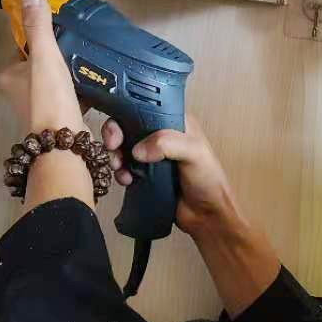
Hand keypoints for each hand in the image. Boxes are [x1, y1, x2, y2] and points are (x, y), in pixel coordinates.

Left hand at [0, 0, 90, 208]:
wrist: (65, 141)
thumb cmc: (48, 98)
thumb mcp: (43, 55)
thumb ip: (38, 26)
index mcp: (8, 75)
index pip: (22, 46)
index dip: (40, 36)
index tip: (59, 28)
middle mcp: (19, 91)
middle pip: (40, 63)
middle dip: (58, 55)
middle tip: (78, 45)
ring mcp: (39, 106)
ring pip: (55, 80)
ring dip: (70, 73)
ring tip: (87, 62)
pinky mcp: (58, 117)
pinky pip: (68, 95)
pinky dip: (79, 89)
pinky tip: (92, 82)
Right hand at [100, 115, 236, 236]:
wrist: (205, 214)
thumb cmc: (208, 180)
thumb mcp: (194, 153)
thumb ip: (168, 144)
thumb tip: (138, 149)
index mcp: (174, 121)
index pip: (144, 107)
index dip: (126, 113)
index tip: (118, 127)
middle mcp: (160, 134)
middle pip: (127, 126)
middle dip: (115, 135)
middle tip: (113, 146)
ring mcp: (151, 154)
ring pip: (123, 147)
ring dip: (115, 155)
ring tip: (119, 167)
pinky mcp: (144, 173)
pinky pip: (124, 167)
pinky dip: (120, 172)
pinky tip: (126, 180)